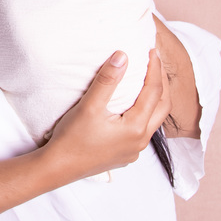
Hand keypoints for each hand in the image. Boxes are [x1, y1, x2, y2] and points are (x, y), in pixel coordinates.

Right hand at [43, 49, 169, 181]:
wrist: (58, 168)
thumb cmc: (71, 138)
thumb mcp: (89, 106)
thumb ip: (107, 80)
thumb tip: (123, 56)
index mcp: (136, 128)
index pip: (154, 92)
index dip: (155, 69)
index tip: (152, 51)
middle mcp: (140, 141)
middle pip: (163, 107)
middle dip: (162, 83)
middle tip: (155, 63)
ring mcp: (134, 150)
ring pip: (154, 120)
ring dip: (155, 99)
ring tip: (148, 81)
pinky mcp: (125, 154)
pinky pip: (143, 130)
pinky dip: (144, 113)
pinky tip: (133, 106)